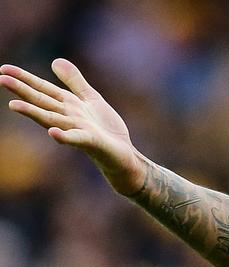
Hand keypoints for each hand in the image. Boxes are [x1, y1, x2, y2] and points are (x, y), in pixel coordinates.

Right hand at [1, 58, 144, 194]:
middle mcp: (68, 117)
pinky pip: (76, 139)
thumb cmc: (106, 129)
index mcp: (68, 105)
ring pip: (52, 119)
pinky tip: (52, 133)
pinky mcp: (92, 142)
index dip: (25, 78)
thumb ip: (74, 81)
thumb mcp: (90, 99)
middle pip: (42, 102)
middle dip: (23, 91)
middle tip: (1, 79)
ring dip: (34, 113)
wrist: (125, 153)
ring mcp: (78, 130)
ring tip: (13, 105)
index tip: (4, 69)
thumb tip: (54, 60)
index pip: (43, 89)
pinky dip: (64, 137)